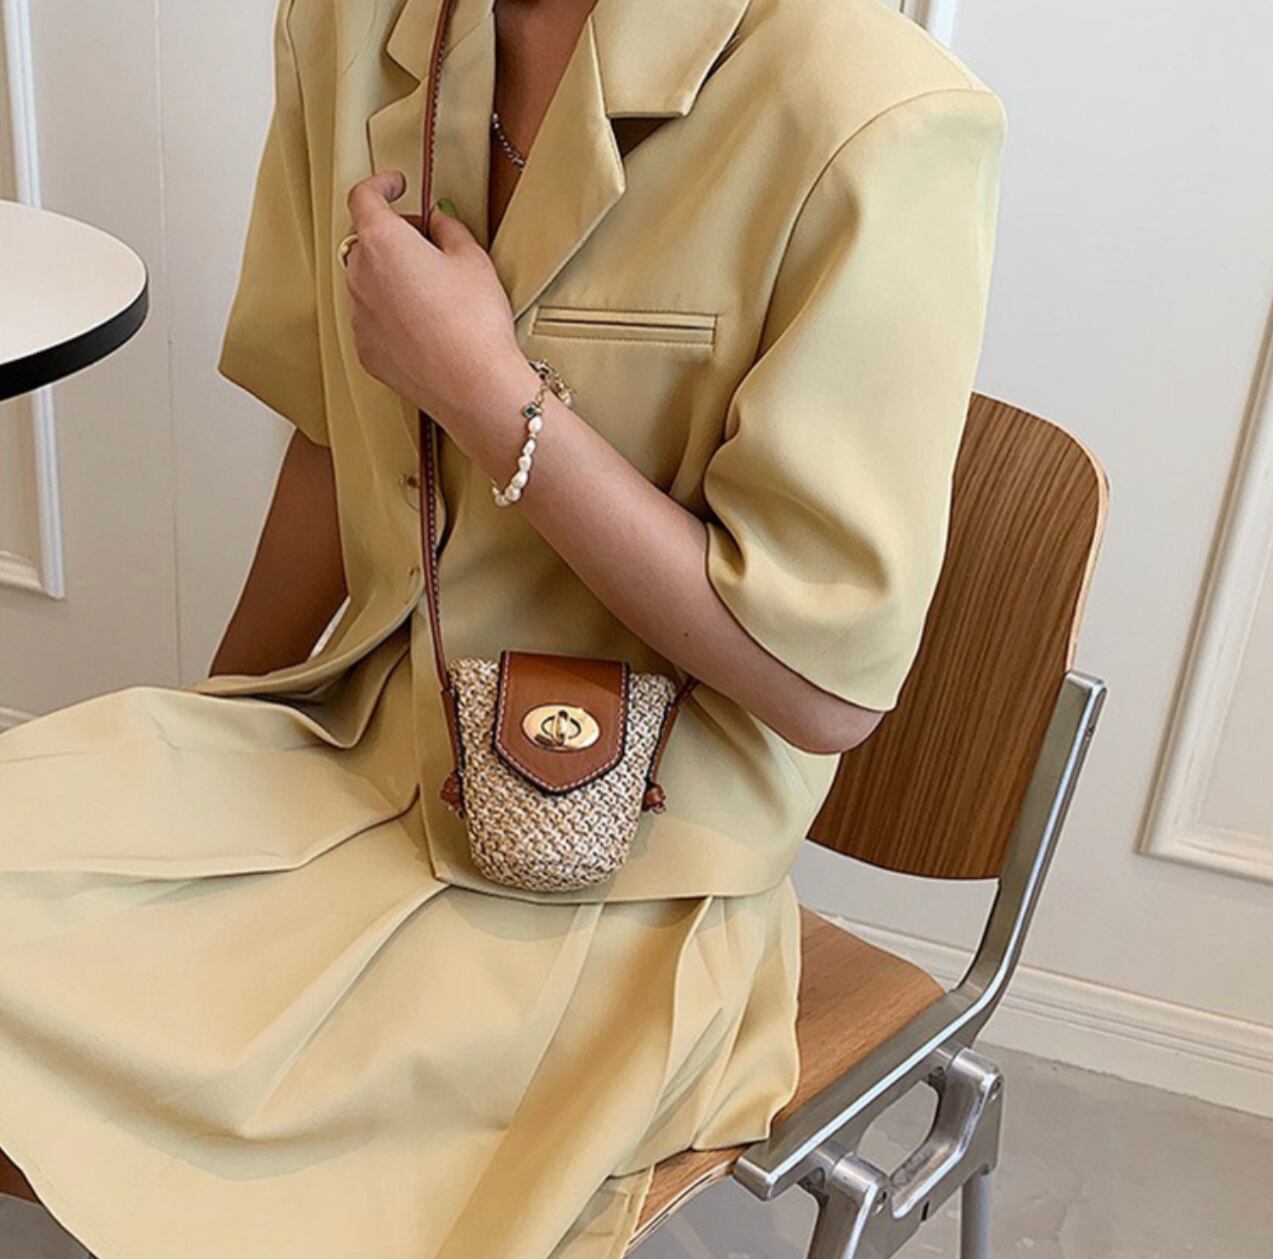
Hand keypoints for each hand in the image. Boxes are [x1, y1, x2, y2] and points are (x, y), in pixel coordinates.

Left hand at [343, 170, 524, 426]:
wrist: (474, 386)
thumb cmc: (475, 321)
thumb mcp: (473, 259)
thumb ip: (449, 228)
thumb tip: (437, 220)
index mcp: (383, 243)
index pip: (363, 197)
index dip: (380, 185)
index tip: (397, 186)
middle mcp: (360, 277)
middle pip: (365, 241)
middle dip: (394, 236)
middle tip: (430, 244)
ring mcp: (358, 317)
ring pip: (367, 282)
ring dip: (391, 276)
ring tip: (432, 291)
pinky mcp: (365, 350)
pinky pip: (372, 319)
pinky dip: (391, 313)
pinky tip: (425, 325)